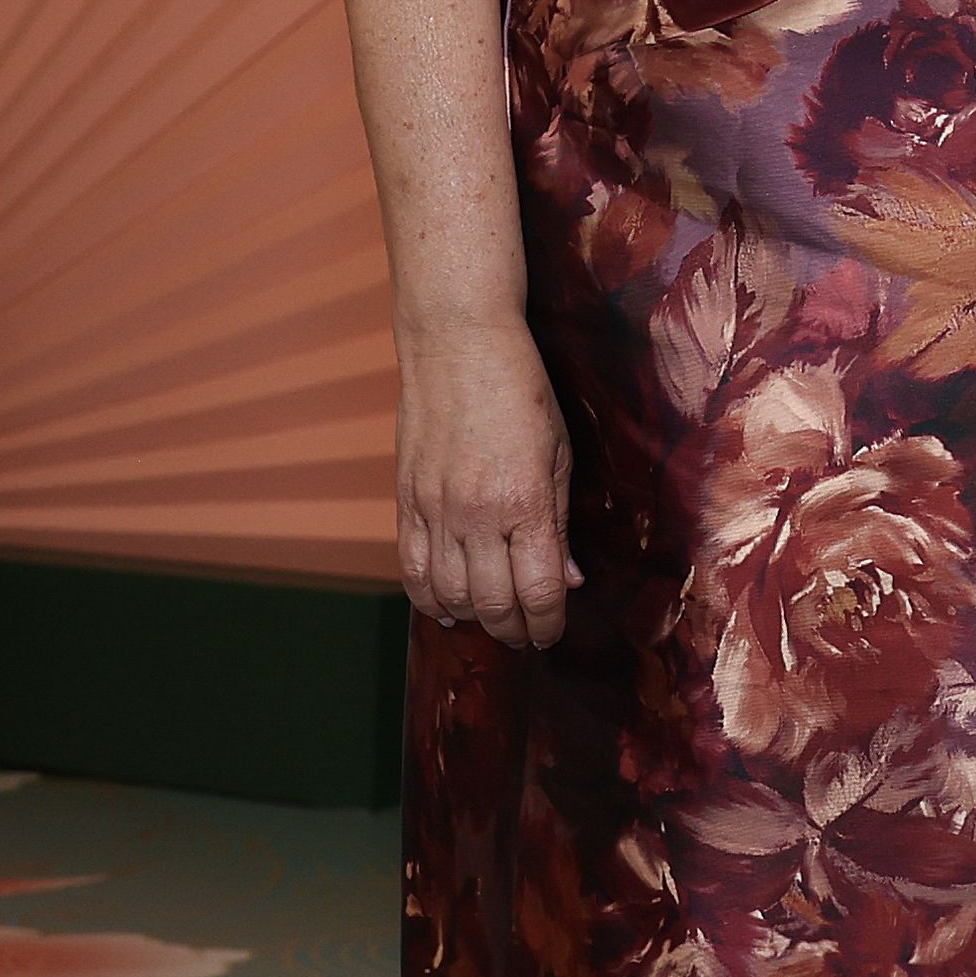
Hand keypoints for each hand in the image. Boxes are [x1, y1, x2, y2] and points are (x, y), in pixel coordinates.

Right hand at [398, 319, 577, 649]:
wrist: (457, 342)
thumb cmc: (521, 389)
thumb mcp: (560, 452)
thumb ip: (559, 522)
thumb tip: (568, 578)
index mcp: (525, 502)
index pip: (537, 591)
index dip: (547, 624)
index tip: (552, 632)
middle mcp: (477, 515)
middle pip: (493, 603)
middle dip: (513, 630)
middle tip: (526, 634)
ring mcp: (436, 509)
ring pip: (449, 594)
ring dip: (473, 618)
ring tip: (491, 620)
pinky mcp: (407, 499)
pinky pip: (410, 567)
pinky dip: (427, 598)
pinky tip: (444, 608)